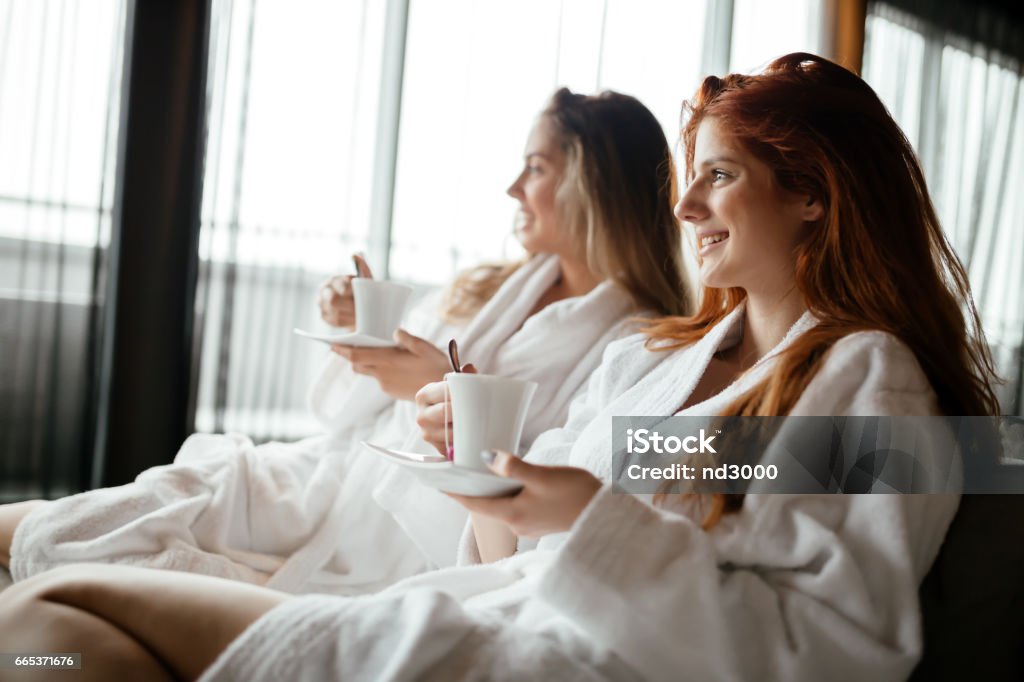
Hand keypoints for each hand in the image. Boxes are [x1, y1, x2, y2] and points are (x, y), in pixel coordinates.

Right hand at [318, 254, 372, 327]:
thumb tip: (355, 254)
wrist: (360, 310)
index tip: (362, 298)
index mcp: (335, 280)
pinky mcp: (324, 316)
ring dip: (349, 316)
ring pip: (334, 312)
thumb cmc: (363, 292)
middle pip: (333, 300)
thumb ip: (362, 267)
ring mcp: (322, 303)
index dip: (354, 294)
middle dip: (350, 307)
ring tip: (359, 315)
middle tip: (361, 310)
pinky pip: (333, 321)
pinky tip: (351, 319)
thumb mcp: (366, 280)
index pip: (343, 286)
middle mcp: (325, 290)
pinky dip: (345, 322)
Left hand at [332, 329, 452, 400]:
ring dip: (366, 363)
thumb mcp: (425, 348)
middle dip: (351, 356)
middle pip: (357, 365)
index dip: (342, 350)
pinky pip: (378, 379)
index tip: (332, 344)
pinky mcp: (390, 391)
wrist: (444, 393)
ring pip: (367, 372)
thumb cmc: (436, 366)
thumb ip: (407, 339)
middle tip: (349, 346)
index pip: (356, 355)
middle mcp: (383, 374)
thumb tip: (394, 332)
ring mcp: (385, 385)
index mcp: (389, 360)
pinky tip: (393, 365)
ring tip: (374, 353)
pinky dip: (379, 371)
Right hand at [414, 363, 476, 455]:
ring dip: (466, 428)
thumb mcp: (455, 384)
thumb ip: (464, 376)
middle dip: (464, 410)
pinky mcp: (437, 448)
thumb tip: (469, 369)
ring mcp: (427, 434)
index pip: (444, 392)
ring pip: (451, 432)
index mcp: (424, 395)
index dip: (462, 392)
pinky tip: (472, 436)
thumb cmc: (451, 398)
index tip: (476, 393)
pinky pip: (454, 447)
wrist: (444, 414)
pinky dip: (465, 443)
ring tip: (478, 422)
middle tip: (479, 408)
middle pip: (445, 412)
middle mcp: (422, 415)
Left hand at [448, 452, 601, 537]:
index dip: (455, 492)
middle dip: (472, 489)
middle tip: (456, 471)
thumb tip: (487, 456)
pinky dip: (507, 494)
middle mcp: (516, 524)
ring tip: (480, 472)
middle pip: (485, 505)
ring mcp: (528, 525)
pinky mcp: (539, 521)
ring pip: (501, 505)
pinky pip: (515, 506)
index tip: (437, 483)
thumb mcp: (543, 476)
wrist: (603, 514)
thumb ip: (514, 467)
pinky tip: (511, 480)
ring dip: (491, 491)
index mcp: (512, 514)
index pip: (474, 503)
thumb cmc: (575, 494)